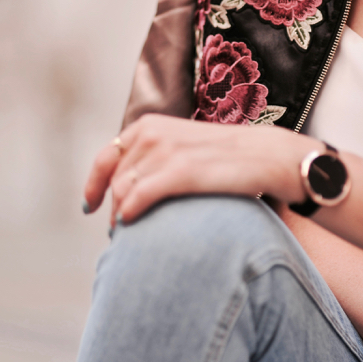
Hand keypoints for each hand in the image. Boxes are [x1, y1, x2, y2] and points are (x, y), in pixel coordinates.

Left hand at [83, 114, 320, 224]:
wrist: (273, 157)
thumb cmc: (232, 159)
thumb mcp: (188, 147)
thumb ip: (159, 158)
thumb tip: (132, 187)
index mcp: (151, 125)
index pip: (107, 157)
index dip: (94, 184)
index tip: (90, 207)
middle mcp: (153, 133)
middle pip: (114, 179)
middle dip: (111, 207)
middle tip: (118, 232)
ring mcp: (166, 150)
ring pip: (123, 190)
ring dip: (120, 215)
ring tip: (128, 236)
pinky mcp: (181, 170)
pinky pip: (138, 196)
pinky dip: (129, 213)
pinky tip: (131, 225)